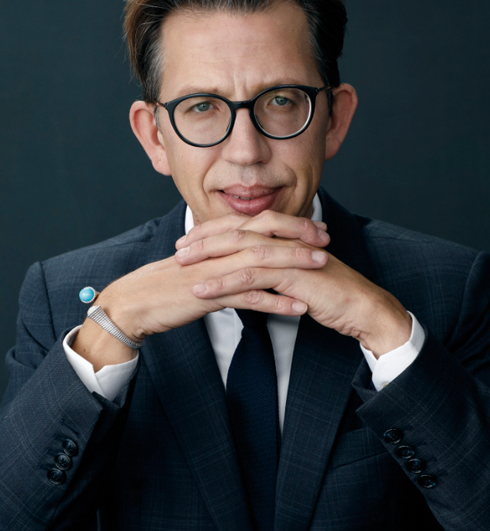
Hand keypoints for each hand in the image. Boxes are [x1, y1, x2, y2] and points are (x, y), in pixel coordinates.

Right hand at [73, 211, 329, 368]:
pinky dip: (276, 302)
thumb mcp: (196, 266)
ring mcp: (213, 271)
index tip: (314, 227)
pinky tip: (299, 308)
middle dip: (298, 236)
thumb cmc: (164, 286)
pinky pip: (248, 298)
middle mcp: (216, 250)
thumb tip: (243, 260)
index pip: (256, 223)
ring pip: (260, 262)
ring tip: (323, 266)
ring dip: (293, 263)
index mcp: (213, 241)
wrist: (132, 303)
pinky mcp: (208, 295)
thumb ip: (220, 259)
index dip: (287, 223)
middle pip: (264, 236)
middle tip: (326, 239)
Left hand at [179, 210, 411, 356]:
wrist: (362, 306)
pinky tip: (203, 291)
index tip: (189, 240)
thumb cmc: (331, 293)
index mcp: (284, 236)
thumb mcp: (297, 276)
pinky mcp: (292, 274)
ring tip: (181, 268)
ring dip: (206, 259)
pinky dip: (223, 283)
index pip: (242, 226)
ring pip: (238, 250)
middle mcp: (284, 239)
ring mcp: (288, 254)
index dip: (213, 231)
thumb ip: (276, 269)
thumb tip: (253, 274)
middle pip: (235, 231)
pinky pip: (250, 276)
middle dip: (202, 239)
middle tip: (177, 249)